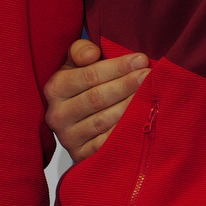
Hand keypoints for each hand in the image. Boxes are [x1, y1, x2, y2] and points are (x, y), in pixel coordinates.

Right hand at [44, 40, 148, 161]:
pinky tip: (142, 120)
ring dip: (130, 106)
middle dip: (126, 85)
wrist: (77, 122)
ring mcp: (67, 137)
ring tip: (150, 94)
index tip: (141, 59)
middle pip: (97, 98)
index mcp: (55, 88)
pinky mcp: (80, 154)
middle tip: (149, 75)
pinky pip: (106, 143)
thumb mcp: (76, 64)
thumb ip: (80, 51)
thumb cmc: (84, 86)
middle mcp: (57, 114)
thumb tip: (92, 54)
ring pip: (104, 120)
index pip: (89, 76)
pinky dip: (124, 131)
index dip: (117, 67)